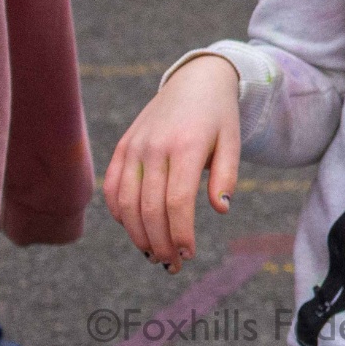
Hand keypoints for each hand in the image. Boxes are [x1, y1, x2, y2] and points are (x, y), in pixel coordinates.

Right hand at [103, 55, 241, 271]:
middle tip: (172, 264)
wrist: (196, 80)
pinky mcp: (122, 148)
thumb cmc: (219, 116)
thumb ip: (227, 176)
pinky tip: (135, 230)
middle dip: (160, 243)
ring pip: (126, 203)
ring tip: (155, 254)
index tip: (189, 255)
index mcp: (185, 146)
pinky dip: (119, 214)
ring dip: (138, 235)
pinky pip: (111, 188)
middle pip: (149, 208)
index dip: (180, 233)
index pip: (177, 202)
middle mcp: (154, 148)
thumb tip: (220, 210)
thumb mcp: (233, 140)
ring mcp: (134, 147)